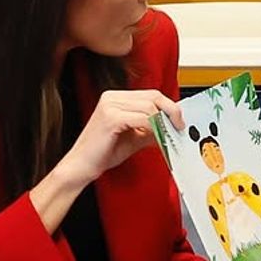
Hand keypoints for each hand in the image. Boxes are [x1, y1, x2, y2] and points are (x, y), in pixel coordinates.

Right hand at [59, 89, 181, 185]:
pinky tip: (157, 139)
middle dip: (171, 112)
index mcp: (116, 98)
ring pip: (150, 107)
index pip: (151, 94)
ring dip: (163, 123)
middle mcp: (112, 97)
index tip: (178, 121)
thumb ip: (151, 129)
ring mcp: (110, 106)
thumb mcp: (134, 138)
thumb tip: (171, 127)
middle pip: (153, 96)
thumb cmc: (102, 153)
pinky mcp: (110, 118)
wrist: (81, 166)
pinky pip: (142, 119)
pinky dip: (154, 129)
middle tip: (179, 127)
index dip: (169, 107)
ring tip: (167, 136)